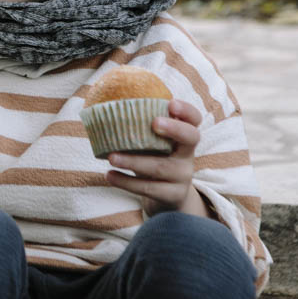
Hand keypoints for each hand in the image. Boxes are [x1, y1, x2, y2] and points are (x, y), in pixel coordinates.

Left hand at [104, 99, 210, 217]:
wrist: (167, 195)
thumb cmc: (153, 158)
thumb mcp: (151, 142)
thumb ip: (138, 127)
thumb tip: (103, 107)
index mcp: (182, 135)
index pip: (194, 119)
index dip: (186, 110)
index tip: (171, 103)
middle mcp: (187, 153)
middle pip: (191, 138)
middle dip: (174, 128)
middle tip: (154, 123)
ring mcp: (183, 175)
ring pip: (161, 166)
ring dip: (133, 161)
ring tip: (111, 157)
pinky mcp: (173, 194)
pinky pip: (150, 188)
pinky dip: (126, 181)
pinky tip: (109, 175)